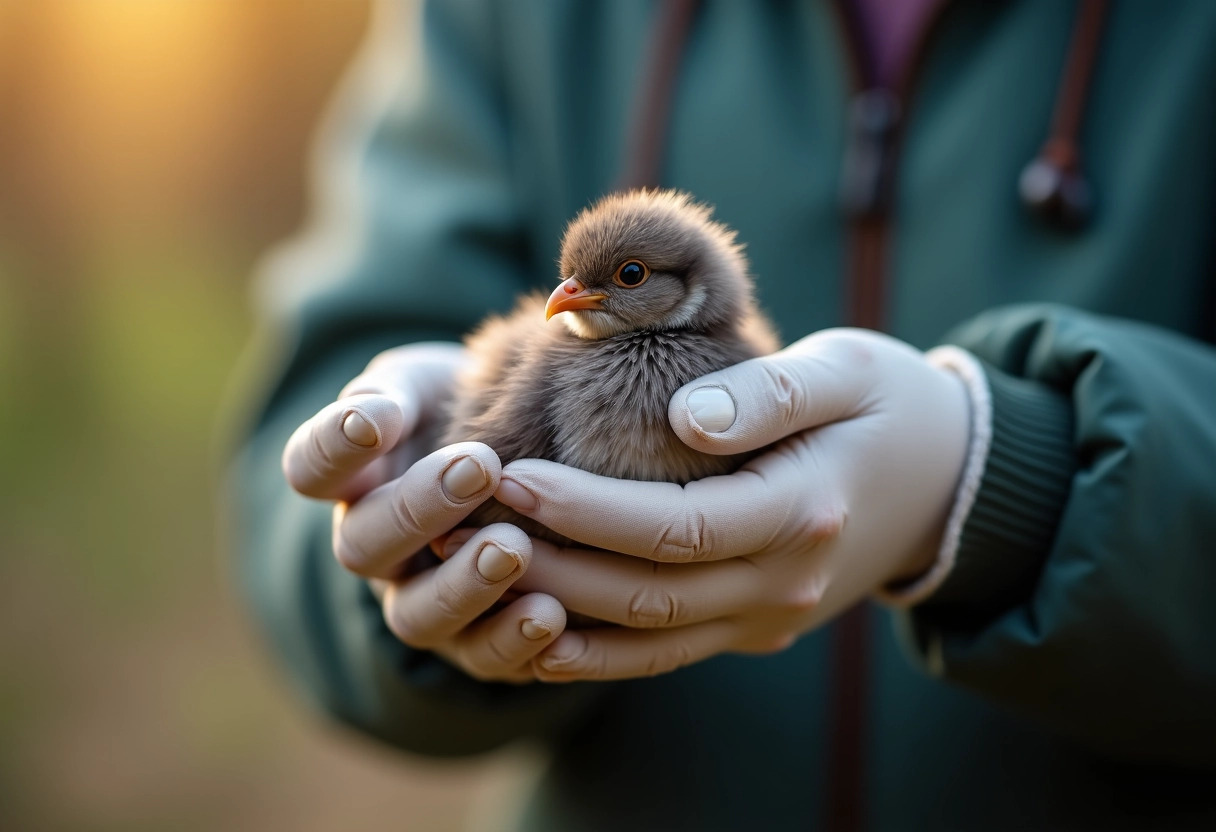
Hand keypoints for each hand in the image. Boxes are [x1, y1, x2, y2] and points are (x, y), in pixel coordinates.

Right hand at [282, 343, 565, 682]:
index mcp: (353, 481)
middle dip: (418, 509)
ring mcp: (419, 602)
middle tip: (480, 467)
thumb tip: (373, 414)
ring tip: (513, 548)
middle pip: (365, 547)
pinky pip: (483, 659)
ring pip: (418, 616)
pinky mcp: (475, 644)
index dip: (334, 449)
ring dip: (463, 587)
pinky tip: (551, 614)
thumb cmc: (465, 408)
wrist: (531, 455)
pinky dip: (513, 643)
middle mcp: (375, 551)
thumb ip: (392, 396)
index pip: (312, 468)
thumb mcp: (424, 386)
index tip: (373, 422)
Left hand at [488, 329, 971, 680]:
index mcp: (804, 510)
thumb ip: (771, 391)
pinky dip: (599, 651)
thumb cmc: (889, 405)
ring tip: (476, 571)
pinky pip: (666, 651)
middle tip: (464, 521)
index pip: (675, 525)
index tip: (509, 473)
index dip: (584, 508)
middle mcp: (784, 581)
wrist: (950, 481)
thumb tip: (687, 420)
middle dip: (547, 561)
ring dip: (556, 613)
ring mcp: (769, 615)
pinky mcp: (755, 625)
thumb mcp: (846, 370)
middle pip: (646, 593)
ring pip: (648, 637)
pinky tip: (535, 634)